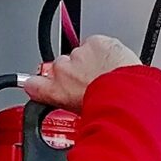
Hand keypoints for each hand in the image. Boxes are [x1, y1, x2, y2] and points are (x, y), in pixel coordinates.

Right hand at [20, 34, 138, 111]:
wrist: (127, 96)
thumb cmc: (109, 110)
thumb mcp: (80, 117)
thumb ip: (70, 107)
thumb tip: (75, 112)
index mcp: (56, 91)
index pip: (33, 84)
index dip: (38, 85)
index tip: (41, 87)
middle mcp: (63, 70)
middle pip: (62, 67)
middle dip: (75, 74)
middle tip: (92, 84)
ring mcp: (79, 54)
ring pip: (81, 54)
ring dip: (92, 63)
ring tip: (108, 76)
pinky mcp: (96, 42)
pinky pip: (97, 44)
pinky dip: (105, 51)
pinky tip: (113, 63)